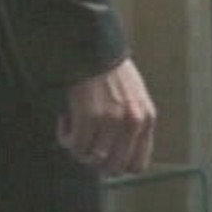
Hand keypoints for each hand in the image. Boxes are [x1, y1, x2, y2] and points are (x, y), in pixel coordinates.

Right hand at [56, 60, 156, 174]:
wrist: (91, 44)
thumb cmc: (107, 69)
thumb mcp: (132, 96)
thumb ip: (131, 123)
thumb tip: (114, 156)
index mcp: (146, 118)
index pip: (137, 165)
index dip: (117, 166)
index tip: (102, 156)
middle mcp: (133, 123)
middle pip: (113, 167)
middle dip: (95, 162)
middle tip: (83, 144)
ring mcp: (112, 121)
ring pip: (90, 158)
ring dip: (77, 148)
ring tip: (73, 128)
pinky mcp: (90, 116)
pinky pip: (74, 145)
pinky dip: (65, 137)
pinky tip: (64, 120)